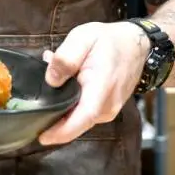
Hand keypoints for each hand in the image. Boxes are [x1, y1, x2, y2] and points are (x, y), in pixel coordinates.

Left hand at [38, 21, 149, 145]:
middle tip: (38, 94)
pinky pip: (85, 112)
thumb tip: (50, 80)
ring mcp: (108, 110)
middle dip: (54, 114)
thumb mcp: (82, 38)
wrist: (136, 45)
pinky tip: (67, 82)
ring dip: (62, 104)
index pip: (81, 118)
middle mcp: (107, 107)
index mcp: (101, 89)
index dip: (60, 132)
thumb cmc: (109, 41)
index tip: (41, 136)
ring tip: (54, 77)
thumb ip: (65, 58)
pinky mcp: (106, 109)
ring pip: (78, 117)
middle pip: (76, 123)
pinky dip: (71, 101)